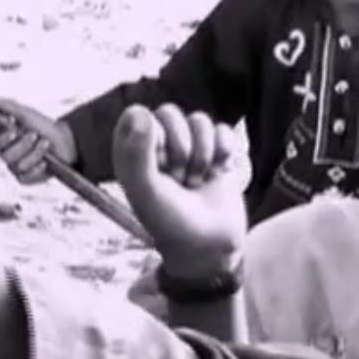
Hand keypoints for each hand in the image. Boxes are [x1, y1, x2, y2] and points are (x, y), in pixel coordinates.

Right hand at [0, 97, 78, 183]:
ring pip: (18, 165)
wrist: (66, 141)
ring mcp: (15, 168)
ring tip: (46, 144)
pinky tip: (46, 161)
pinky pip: (26, 177)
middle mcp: (6, 154)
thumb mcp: (29, 114)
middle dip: (23, 145)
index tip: (13, 129)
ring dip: (36, 153)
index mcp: (2, 139)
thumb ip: (11, 107)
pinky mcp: (27, 178)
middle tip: (35, 135)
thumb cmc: (45, 126)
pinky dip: (38, 167)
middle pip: (5, 156)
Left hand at [111, 104, 249, 276]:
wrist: (211, 247)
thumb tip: (140, 110)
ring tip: (198, 181)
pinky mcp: (217, 152)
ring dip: (204, 153)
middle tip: (180, 178)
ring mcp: (190, 147)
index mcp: (134, 152)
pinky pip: (223, 129)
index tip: (160, 167)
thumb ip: (137, 153)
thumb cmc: (171, 223)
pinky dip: (224, 150)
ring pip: (200, 120)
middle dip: (181, 146)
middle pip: (170, 113)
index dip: (154, 138)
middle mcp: (160, 145)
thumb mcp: (147, 191)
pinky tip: (219, 172)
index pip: (139, 116)